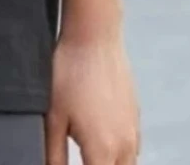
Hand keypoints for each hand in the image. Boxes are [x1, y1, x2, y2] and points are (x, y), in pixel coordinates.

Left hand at [46, 31, 140, 164]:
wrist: (94, 37)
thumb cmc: (71, 71)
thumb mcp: (53, 117)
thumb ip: (54, 154)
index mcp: (102, 150)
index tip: (74, 162)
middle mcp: (124, 145)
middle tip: (82, 156)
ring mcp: (134, 129)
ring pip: (128, 164)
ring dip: (110, 163)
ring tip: (89, 152)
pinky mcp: (136, 115)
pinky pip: (132, 147)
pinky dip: (119, 151)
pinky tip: (102, 137)